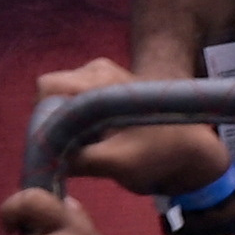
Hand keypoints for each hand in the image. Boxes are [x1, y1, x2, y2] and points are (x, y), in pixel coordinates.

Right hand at [30, 56, 227, 198]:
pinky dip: (72, 122)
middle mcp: (96, 70)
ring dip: (62, 123)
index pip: (47, 89)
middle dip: (51, 122)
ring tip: (81, 148)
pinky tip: (89, 142)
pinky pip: (71, 102)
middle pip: (48, 92)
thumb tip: (42, 163)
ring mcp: (100, 76)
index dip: (43, 120)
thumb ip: (79, 160)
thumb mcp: (118, 163)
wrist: (191, 148)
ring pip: (58, 99)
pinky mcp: (103, 88)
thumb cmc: (159, 152)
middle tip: (66, 151)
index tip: (53, 148)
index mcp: (100, 80)